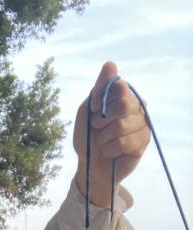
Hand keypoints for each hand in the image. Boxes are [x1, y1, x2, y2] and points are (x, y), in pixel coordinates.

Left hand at [73, 61, 149, 207]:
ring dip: (105, 137)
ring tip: (103, 142)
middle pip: (125, 104)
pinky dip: (111, 148)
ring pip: (123, 125)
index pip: (119, 87)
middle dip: (103, 119)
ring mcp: (142, 124)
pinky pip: (126, 141)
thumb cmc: (87, 138)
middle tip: (97, 128)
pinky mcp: (143, 142)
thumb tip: (111, 64)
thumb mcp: (86, 111)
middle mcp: (135, 107)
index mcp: (122, 97)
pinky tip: (110, 152)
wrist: (89, 166)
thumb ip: (99, 88)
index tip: (92, 111)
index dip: (102, 101)